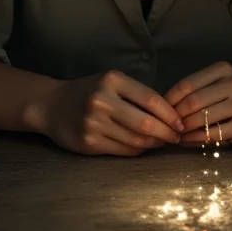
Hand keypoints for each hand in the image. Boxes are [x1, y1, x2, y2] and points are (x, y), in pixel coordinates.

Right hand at [42, 70, 184, 155]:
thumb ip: (136, 94)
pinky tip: (142, 147)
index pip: (150, 98)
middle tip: (176, 137)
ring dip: (153, 143)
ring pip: (135, 140)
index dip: (169, 114)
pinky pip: (122, 150)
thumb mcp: (110, 82)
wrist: (51, 105)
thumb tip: (169, 115)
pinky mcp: (89, 142)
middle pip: (145, 122)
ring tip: (161, 142)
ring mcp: (94, 123)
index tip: (180, 123)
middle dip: (166, 133)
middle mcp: (102, 100)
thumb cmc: (88, 91)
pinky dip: (137, 150)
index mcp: (111, 80)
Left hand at [163, 61, 231, 145]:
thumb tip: (167, 107)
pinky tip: (189, 141)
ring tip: (174, 135)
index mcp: (223, 69)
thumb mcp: (223, 81)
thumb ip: (200, 90)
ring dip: (184, 129)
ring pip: (202, 118)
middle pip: (193, 102)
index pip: (187, 84)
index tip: (160, 111)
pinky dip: (197, 139)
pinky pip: (214, 134)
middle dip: (175, 117)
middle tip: (165, 126)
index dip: (169, 100)